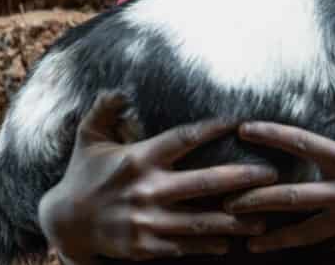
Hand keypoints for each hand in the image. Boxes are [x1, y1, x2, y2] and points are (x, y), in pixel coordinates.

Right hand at [38, 91, 275, 262]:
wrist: (63, 224)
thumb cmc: (83, 174)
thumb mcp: (88, 137)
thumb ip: (105, 109)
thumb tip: (120, 87)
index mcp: (138, 159)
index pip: (184, 138)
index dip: (213, 128)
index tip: (241, 122)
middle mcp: (146, 189)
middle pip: (204, 183)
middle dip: (241, 178)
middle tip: (271, 174)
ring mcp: (146, 221)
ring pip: (200, 222)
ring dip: (235, 220)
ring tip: (263, 218)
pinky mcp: (144, 247)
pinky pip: (184, 246)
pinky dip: (209, 245)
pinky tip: (232, 240)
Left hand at [225, 72, 334, 251]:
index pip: (302, 142)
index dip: (272, 134)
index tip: (245, 129)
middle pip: (292, 197)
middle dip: (256, 199)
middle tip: (229, 201)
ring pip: (305, 232)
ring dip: (275, 238)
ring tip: (249, 242)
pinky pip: (332, 242)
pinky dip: (316, 242)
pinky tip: (295, 248)